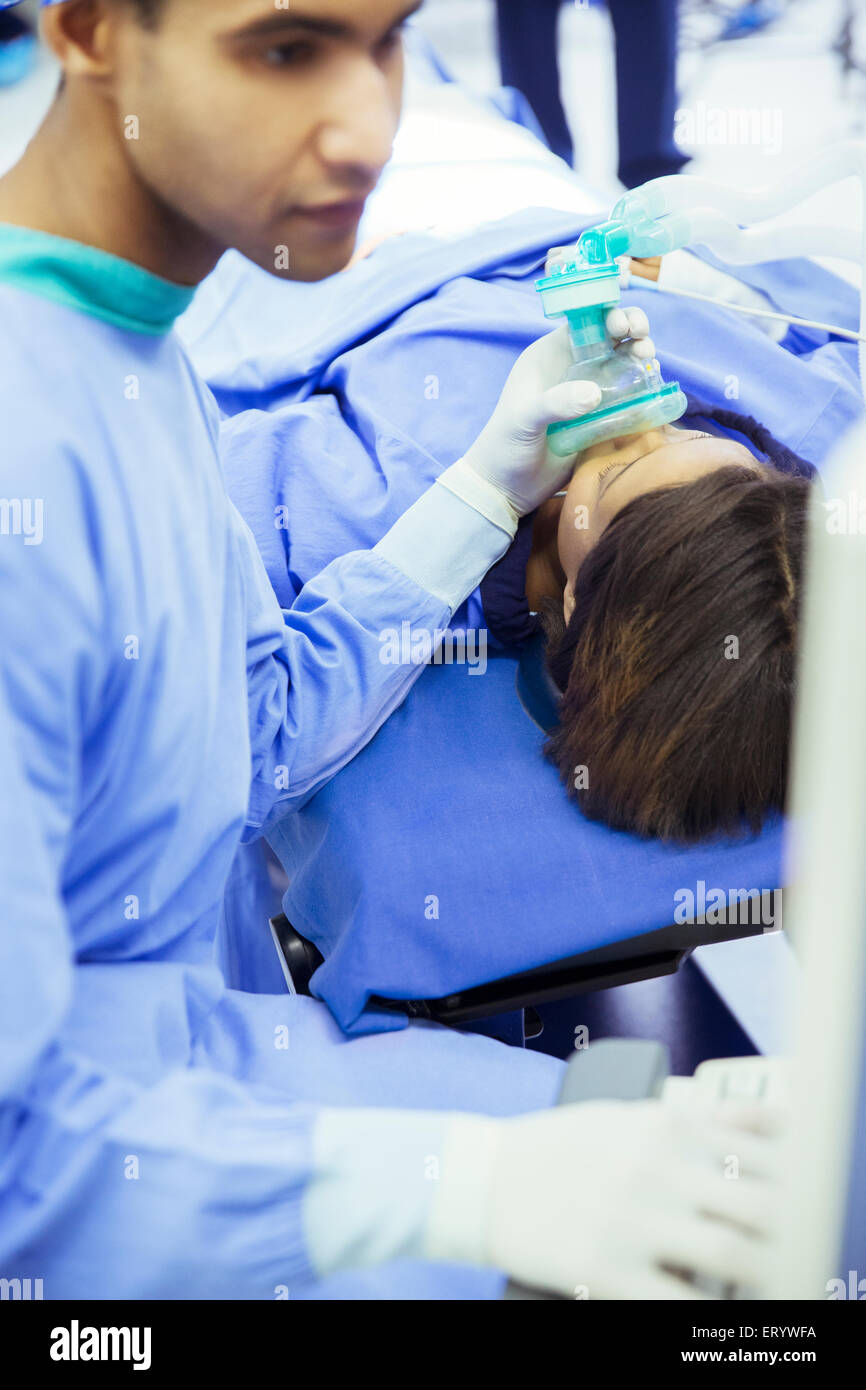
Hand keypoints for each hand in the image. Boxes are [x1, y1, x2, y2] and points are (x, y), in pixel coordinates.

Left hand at [454, 310, 653, 521]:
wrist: (508, 487)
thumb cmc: (505, 446)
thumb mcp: (524, 420)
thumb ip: (554, 403)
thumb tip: (594, 394)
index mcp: (549, 355)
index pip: (583, 321)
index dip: (606, 313)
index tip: (623, 324)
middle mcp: (572, 367)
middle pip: (610, 336)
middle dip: (632, 329)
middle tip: (642, 340)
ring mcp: (589, 392)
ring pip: (624, 363)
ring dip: (641, 355)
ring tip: (648, 361)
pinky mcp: (602, 417)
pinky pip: (630, 395)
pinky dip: (645, 387)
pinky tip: (653, 386)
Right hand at [484, 1098, 780, 1298]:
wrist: (483, 1179)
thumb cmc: (557, 1147)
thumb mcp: (626, 1114)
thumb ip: (693, 1121)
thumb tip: (766, 1122)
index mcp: (666, 1126)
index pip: (763, 1148)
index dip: (800, 1177)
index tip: (811, 1196)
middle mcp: (659, 1169)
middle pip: (763, 1202)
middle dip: (792, 1228)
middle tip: (800, 1244)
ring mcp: (637, 1222)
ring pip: (736, 1252)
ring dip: (766, 1270)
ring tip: (774, 1279)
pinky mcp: (610, 1271)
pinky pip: (684, 1304)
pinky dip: (715, 1314)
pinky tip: (724, 1311)